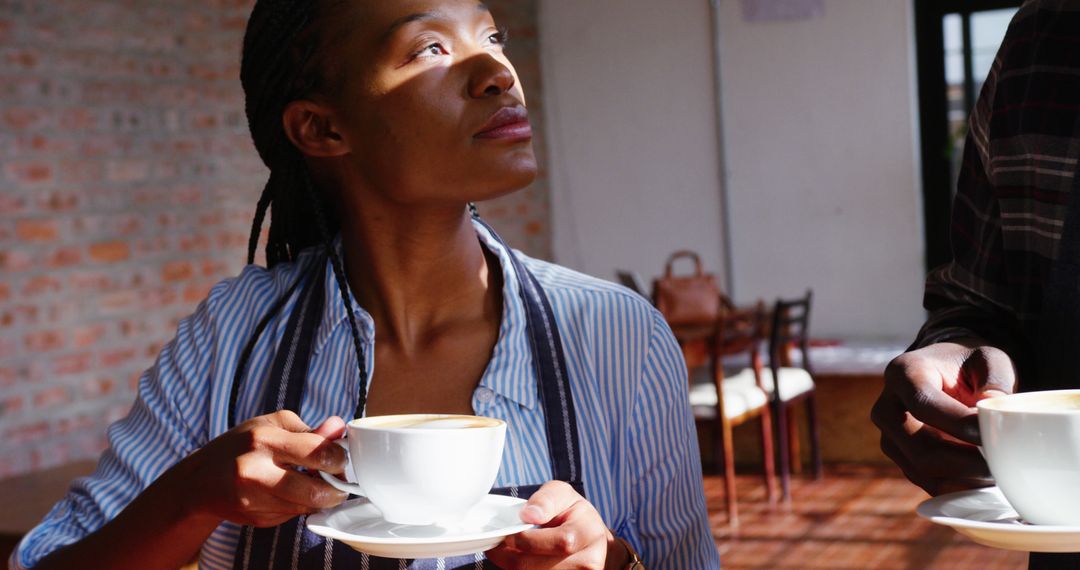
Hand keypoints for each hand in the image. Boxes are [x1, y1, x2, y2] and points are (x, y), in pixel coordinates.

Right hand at [172, 410, 348, 526]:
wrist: (201, 481)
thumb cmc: (241, 445)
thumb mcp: (271, 425)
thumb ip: (308, 429)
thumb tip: (338, 428)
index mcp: (262, 441)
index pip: (315, 452)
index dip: (338, 456)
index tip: (343, 457)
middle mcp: (255, 472)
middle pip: (313, 490)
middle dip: (336, 488)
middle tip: (342, 480)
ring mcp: (253, 500)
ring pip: (305, 506)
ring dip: (322, 498)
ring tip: (322, 484)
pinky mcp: (256, 519)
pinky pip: (292, 515)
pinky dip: (302, 505)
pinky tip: (296, 493)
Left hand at [486, 481, 629, 569]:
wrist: (595, 545)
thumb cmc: (575, 517)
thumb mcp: (563, 496)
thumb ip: (546, 500)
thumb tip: (528, 515)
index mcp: (588, 534)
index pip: (557, 542)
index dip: (525, 539)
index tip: (506, 533)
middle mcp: (587, 563)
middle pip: (535, 566)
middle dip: (508, 555)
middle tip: (497, 544)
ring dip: (512, 565)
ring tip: (507, 551)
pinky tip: (519, 560)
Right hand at [871, 340, 1016, 495]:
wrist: (944, 374)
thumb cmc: (967, 365)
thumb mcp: (987, 359)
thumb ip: (995, 380)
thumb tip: (994, 409)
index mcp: (903, 374)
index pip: (924, 405)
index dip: (960, 424)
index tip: (994, 434)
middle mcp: (886, 408)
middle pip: (921, 448)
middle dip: (967, 462)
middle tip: (1004, 462)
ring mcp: (890, 437)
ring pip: (923, 471)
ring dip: (965, 478)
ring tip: (999, 471)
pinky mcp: (902, 459)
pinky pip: (929, 483)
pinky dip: (960, 487)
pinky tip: (986, 479)